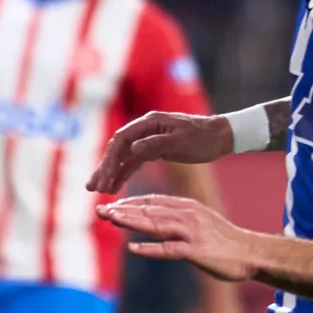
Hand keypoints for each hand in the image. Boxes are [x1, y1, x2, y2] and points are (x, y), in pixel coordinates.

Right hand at [87, 109, 236, 195]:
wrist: (220, 136)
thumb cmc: (203, 137)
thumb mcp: (182, 141)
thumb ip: (157, 145)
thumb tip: (133, 150)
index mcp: (149, 123)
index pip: (122, 140)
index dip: (111, 159)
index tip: (105, 178)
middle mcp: (145, 129)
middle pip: (117, 149)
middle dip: (104, 168)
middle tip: (92, 187)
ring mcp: (148, 140)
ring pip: (123, 157)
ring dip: (110, 173)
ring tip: (98, 190)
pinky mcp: (154, 150)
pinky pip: (134, 163)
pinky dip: (124, 174)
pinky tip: (115, 187)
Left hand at [97, 194, 261, 282]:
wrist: (250, 253)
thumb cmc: (223, 240)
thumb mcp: (199, 220)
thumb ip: (177, 217)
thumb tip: (153, 217)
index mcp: (187, 206)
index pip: (152, 202)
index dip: (129, 203)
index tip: (110, 205)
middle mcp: (187, 215)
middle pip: (149, 210)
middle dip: (123, 210)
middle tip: (100, 210)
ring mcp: (191, 232)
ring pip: (155, 224)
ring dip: (131, 222)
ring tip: (110, 220)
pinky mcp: (196, 251)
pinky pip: (169, 249)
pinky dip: (150, 249)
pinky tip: (133, 249)